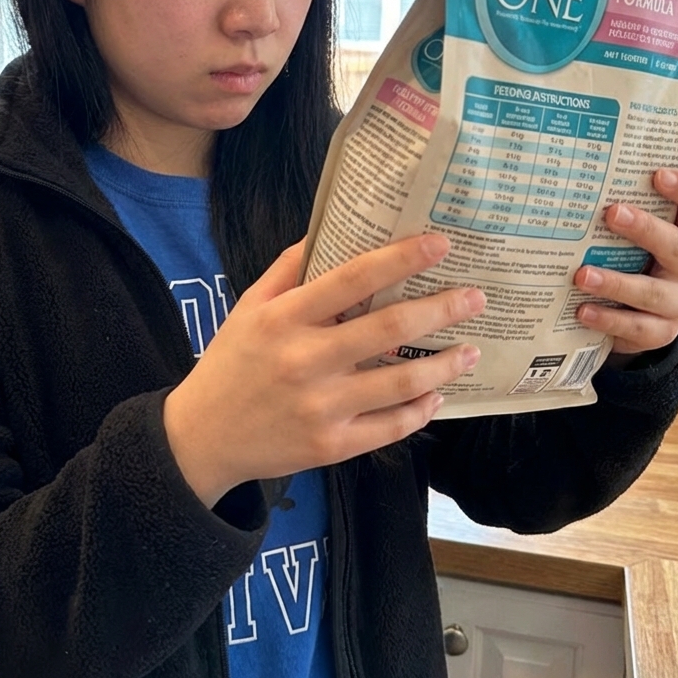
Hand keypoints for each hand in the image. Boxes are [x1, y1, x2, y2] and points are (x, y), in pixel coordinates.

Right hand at [162, 234, 484, 506]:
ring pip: (401, 382)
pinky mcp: (331, 447)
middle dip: (441, 309)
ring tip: (470, 349)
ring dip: (444, 363)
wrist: (202, 437)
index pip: (352, 279)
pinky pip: (390, 427)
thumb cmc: (232, 363)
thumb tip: (329, 230)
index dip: (401, 259)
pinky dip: (421, 409)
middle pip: (389, 329)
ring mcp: (322, 408)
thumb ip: (288, 269)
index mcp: (285, 318)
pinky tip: (436, 394)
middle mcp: (306, 360)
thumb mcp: (249, 307)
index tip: (439, 244)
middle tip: (475, 297)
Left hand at [573, 168, 677, 356]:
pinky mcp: (661, 331)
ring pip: (653, 292)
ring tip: (582, 275)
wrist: (638, 319)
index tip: (659, 174)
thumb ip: (621, 218)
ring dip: (616, 281)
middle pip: (675, 246)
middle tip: (612, 213)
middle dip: (644, 229)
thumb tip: (574, 188)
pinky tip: (583, 310)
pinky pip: (636, 326)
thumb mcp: (635, 241)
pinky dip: (608, 318)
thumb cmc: (634, 265)